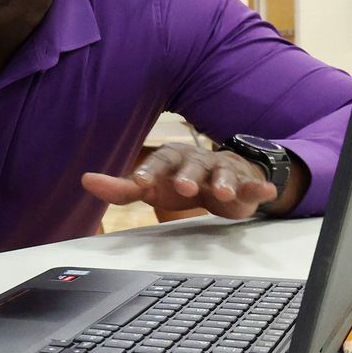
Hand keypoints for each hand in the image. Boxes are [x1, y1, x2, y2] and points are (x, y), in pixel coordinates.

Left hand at [82, 143, 292, 219]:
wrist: (224, 181)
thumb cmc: (180, 182)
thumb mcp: (152, 187)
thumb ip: (121, 188)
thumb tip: (86, 180)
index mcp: (171, 160)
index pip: (157, 162)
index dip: (148, 172)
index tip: (139, 183)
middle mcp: (196, 161)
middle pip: (191, 164)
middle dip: (187, 174)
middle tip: (184, 186)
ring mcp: (222, 170)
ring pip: (223, 172)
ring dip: (223, 181)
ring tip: (223, 192)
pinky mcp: (245, 183)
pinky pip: (254, 184)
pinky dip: (259, 187)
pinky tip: (265, 192)